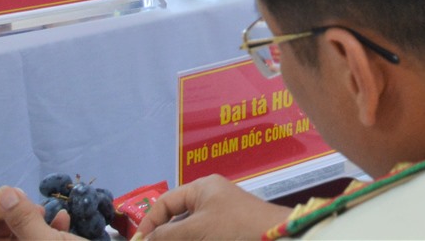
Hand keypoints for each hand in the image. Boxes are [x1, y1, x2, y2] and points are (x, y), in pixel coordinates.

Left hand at [0, 186, 65, 239]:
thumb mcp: (45, 240)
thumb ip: (23, 219)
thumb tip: (3, 192)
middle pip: (2, 238)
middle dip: (10, 216)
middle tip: (21, 198)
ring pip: (23, 237)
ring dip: (31, 220)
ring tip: (42, 209)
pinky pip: (42, 239)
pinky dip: (50, 228)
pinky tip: (62, 217)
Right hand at [134, 175, 288, 238]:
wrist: (275, 238)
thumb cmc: (235, 227)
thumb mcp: (196, 229)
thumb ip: (167, 235)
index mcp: (202, 188)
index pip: (165, 202)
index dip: (148, 224)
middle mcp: (210, 198)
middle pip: (175, 218)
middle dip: (163, 235)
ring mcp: (220, 216)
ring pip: (188, 230)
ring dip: (177, 238)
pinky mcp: (228, 231)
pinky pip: (202, 235)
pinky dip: (192, 239)